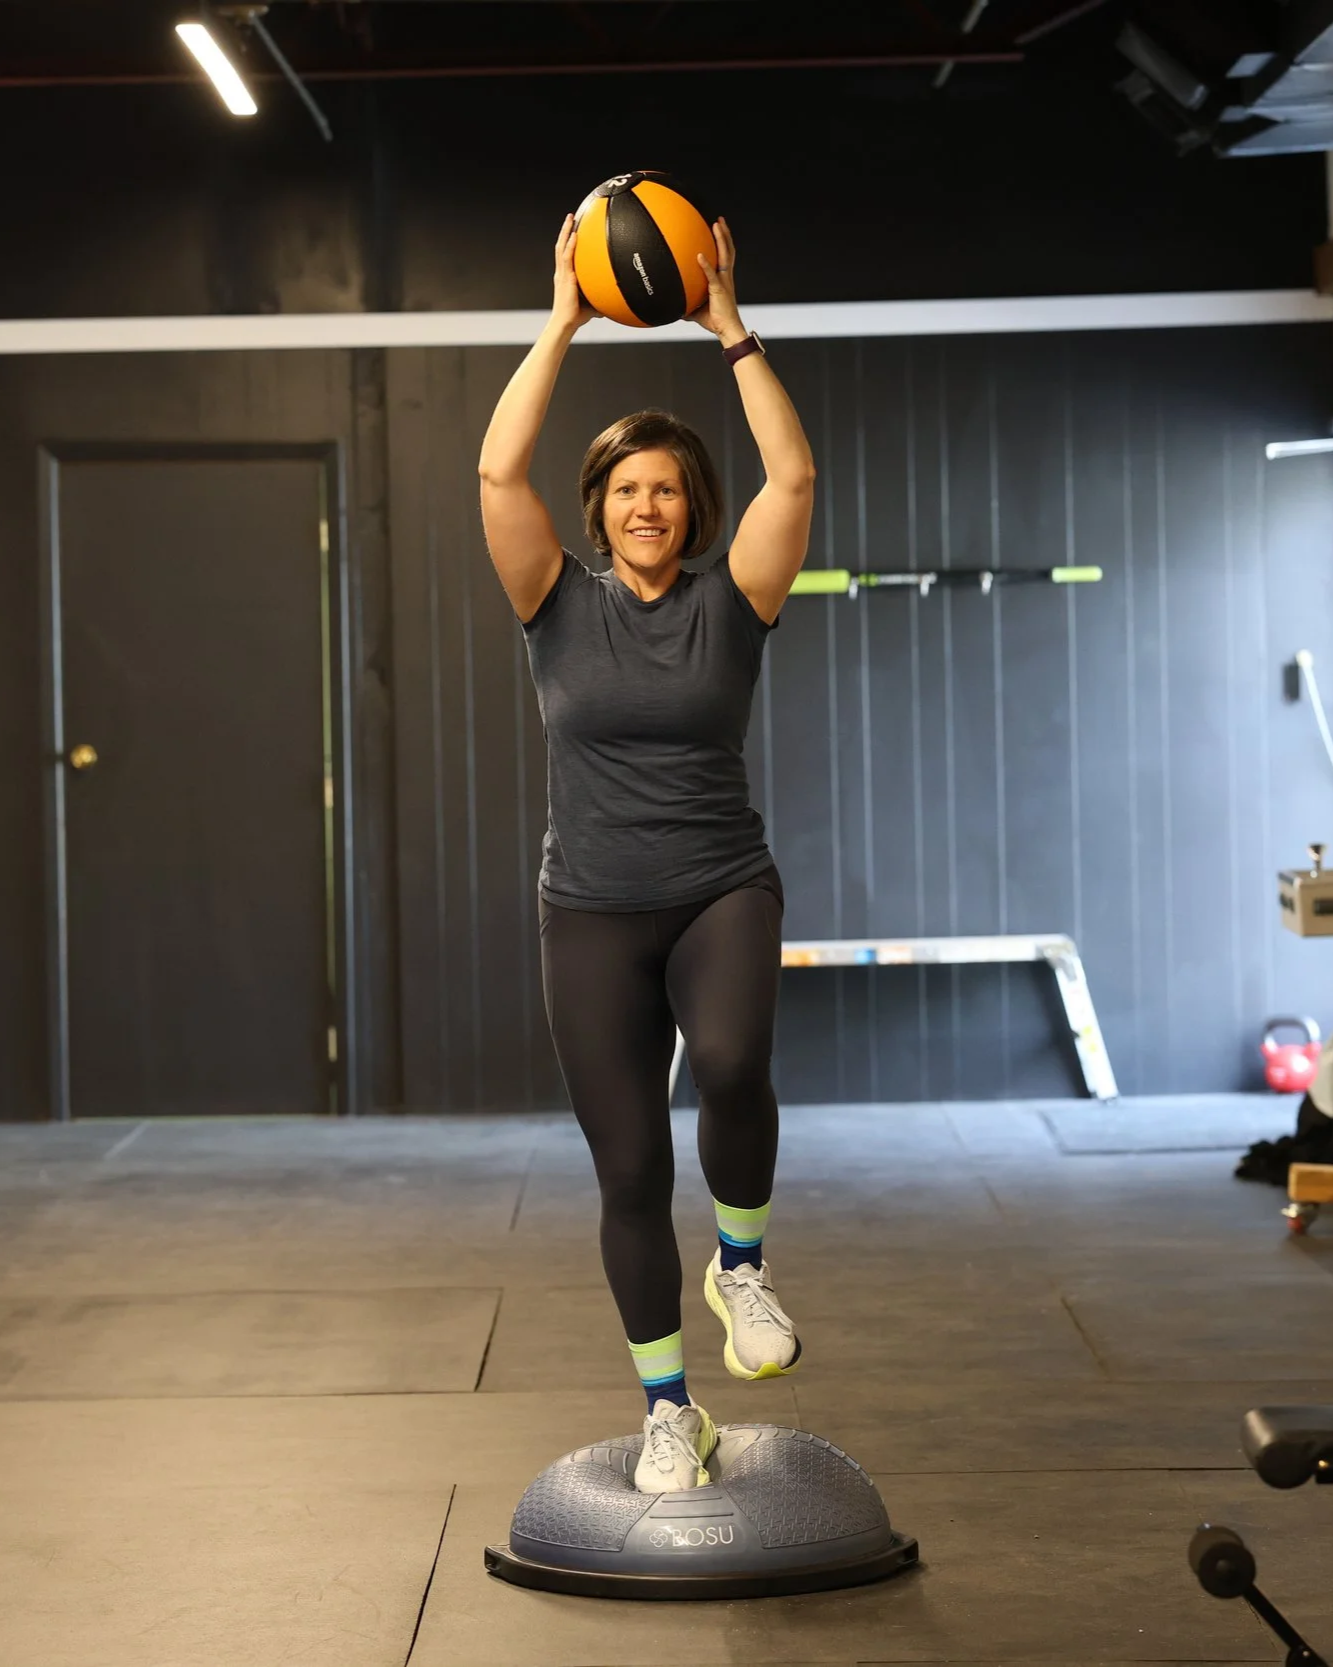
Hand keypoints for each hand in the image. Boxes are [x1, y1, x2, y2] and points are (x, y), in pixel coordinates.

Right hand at [551, 214, 596, 332]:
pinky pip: (567, 258)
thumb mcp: (591, 304)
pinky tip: (574, 235)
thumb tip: (611, 302)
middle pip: (561, 246)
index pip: (565, 255)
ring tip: (570, 218)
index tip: (572, 230)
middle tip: (570, 217)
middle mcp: (562, 273)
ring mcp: (562, 274)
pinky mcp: (565, 278)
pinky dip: (570, 246)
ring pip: (561, 247)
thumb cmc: (576, 317)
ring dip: (566, 231)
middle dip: (565, 230)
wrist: (566, 323)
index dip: (567, 242)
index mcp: (565, 277)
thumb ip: (600, 299)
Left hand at [688, 217, 744, 340]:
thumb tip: (673, 304)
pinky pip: (712, 275)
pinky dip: (705, 265)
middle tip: (719, 221)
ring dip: (721, 239)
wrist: (727, 330)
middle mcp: (726, 277)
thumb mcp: (697, 309)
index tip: (718, 230)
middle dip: (724, 234)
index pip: (725, 257)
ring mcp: (724, 282)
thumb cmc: (715, 320)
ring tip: (717, 225)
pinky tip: (699, 255)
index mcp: (723, 279)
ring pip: (725, 255)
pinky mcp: (719, 289)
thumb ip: (687, 302)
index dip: (723, 243)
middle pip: (728, 250)